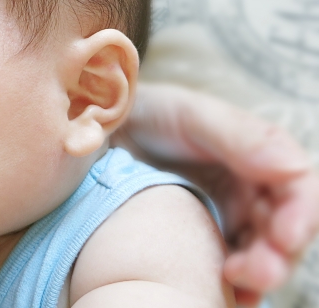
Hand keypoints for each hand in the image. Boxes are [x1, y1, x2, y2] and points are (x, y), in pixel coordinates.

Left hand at [112, 83, 318, 305]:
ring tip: (233, 283)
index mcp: (259, 159)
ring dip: (254, 276)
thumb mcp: (192, 115)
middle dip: (275, 257)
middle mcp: (249, 193)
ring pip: (255, 256)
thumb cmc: (152, 115)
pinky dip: (229, 287)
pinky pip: (221, 268)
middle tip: (253, 273)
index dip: (300, 216)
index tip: (284, 238)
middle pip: (281, 233)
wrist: (105, 131)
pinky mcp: (198, 241)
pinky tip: (220, 296)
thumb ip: (241, 136)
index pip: (297, 192)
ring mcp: (224, 220)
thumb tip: (295, 167)